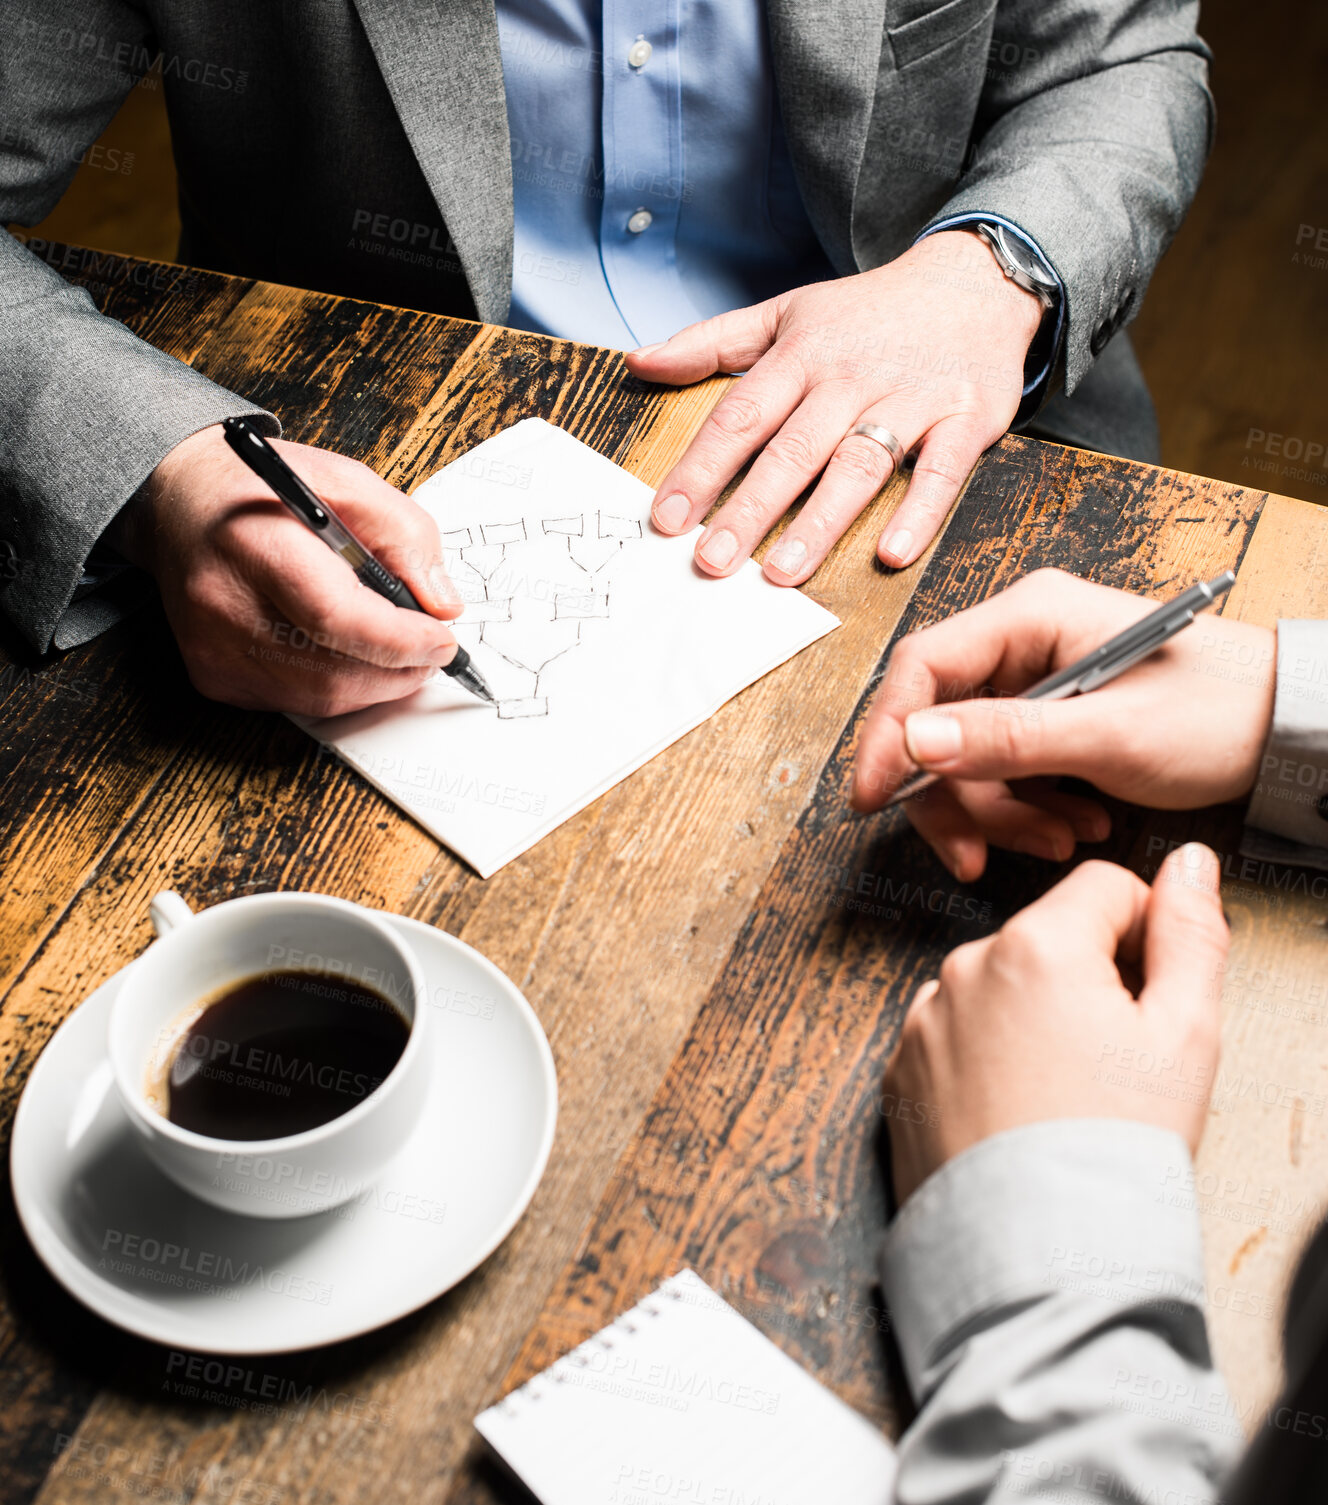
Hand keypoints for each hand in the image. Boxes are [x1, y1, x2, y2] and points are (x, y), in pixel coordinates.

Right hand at [111, 425, 462, 716]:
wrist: (180, 504)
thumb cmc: (263, 490)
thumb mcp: (347, 481)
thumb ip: (406, 537)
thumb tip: (443, 605)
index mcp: (254, 542)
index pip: (335, 616)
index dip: (399, 639)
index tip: (442, 638)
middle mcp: (222, 603)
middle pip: (333, 670)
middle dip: (399, 669)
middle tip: (431, 650)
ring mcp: (212, 648)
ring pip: (320, 698)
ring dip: (375, 684)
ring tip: (399, 653)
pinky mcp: (213, 677)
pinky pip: (296, 704)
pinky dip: (338, 688)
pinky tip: (346, 654)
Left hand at [625, 231, 1042, 583]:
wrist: (976, 279)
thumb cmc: (869, 313)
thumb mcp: (787, 312)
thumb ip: (712, 342)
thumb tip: (638, 363)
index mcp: (801, 356)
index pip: (740, 418)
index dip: (700, 469)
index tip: (666, 519)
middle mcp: (850, 379)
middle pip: (792, 450)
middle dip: (748, 508)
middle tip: (712, 561)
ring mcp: (910, 400)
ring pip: (857, 465)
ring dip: (819, 522)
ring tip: (781, 572)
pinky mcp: (965, 419)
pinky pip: (941, 472)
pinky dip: (919, 512)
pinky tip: (890, 553)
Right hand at [851, 569, 1274, 880]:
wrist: (1286, 730)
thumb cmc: (1217, 713)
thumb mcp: (1109, 735)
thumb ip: (1007, 739)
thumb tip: (914, 744)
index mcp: (1030, 615)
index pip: (922, 667)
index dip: (888, 735)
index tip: (874, 796)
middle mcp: (1023, 640)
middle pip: (938, 723)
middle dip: (957, 797)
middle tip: (974, 853)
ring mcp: (1035, 679)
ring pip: (968, 757)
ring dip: (1002, 813)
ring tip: (1061, 841)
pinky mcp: (1049, 716)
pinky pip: (1004, 769)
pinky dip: (1027, 809)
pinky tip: (1074, 827)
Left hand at [885, 846, 1227, 1206]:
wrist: (1035, 1257)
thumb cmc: (1114, 1149)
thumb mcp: (1186, 1033)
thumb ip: (1191, 932)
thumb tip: (1190, 863)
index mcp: (1036, 946)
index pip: (1105, 887)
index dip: (1145, 933)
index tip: (1152, 994)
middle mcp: (964, 969)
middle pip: (1047, 939)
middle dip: (1087, 980)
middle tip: (1114, 1062)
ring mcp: (923, 1022)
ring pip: (998, 988)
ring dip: (1032, 1018)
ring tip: (1063, 1098)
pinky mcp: (900, 1073)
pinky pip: (955, 1038)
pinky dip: (986, 1060)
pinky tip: (1018, 1114)